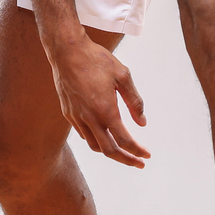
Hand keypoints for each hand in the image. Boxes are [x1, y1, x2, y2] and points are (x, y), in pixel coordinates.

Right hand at [48, 34, 149, 166]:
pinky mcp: (68, 113)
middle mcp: (89, 117)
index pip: (124, 140)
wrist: (67, 51)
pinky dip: (95, 140)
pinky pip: (83, 134)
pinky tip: (104, 135)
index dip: (137, 151)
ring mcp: (76, 117)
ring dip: (109, 151)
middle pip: (109, 150)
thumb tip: (142, 123)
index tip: (146, 156)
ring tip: (123, 151)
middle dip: (126, 159)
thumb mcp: (123, 76)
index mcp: (105, 110)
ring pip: (94, 145)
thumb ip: (134, 101)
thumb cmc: (97, 60)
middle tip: (139, 162)